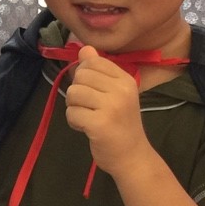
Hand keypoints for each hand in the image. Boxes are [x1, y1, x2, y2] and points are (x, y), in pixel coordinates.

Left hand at [64, 45, 149, 177]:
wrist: (132, 156)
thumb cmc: (121, 124)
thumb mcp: (114, 94)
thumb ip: (98, 71)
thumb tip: (84, 48)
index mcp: (126, 79)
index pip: (92, 62)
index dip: (84, 76)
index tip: (94, 93)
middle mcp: (121, 90)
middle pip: (80, 76)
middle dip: (77, 93)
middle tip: (90, 108)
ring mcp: (111, 106)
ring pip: (73, 93)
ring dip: (74, 108)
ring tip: (89, 118)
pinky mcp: (99, 123)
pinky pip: (71, 113)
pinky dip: (74, 122)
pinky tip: (87, 128)